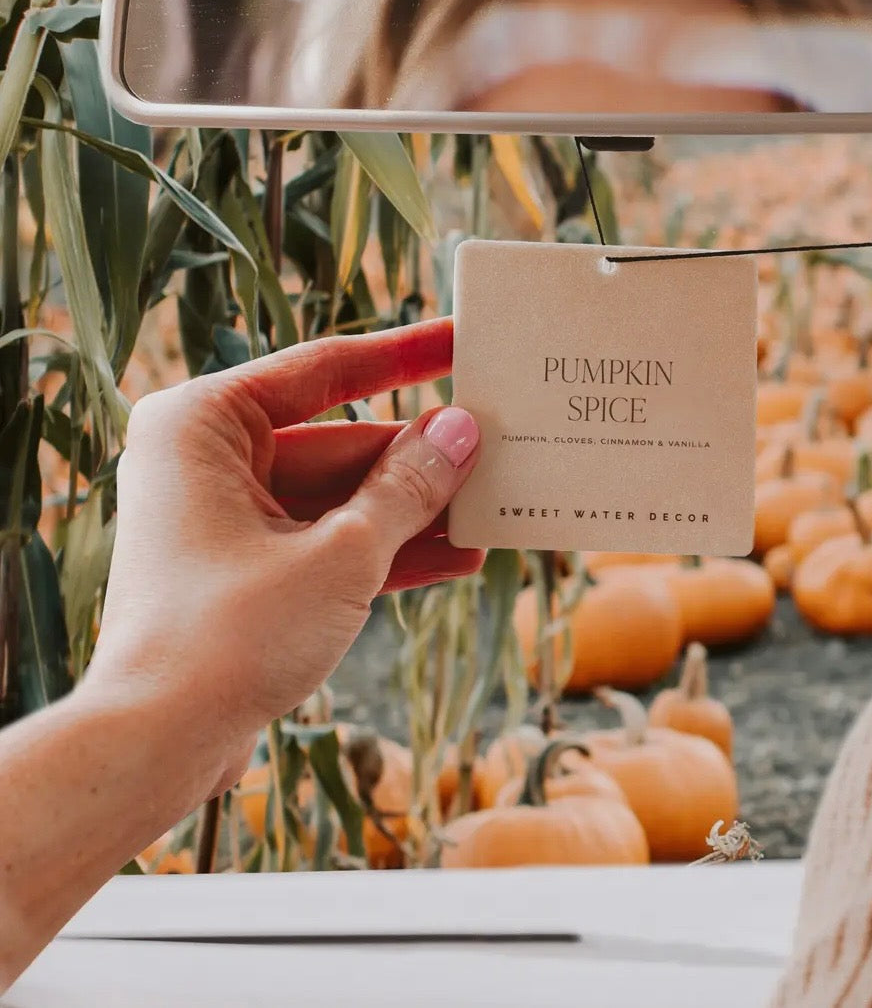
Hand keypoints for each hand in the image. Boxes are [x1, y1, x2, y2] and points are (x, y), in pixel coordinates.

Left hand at [80, 318, 482, 792]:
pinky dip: (384, 552)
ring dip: (414, 512)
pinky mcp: (244, 572)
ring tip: (493, 509)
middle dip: (421, 460)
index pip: (323, 370)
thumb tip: (463, 431)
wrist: (156, 748)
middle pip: (341, 444)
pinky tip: (457, 557)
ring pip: (340, 500)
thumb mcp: (341, 554)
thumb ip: (408, 488)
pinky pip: (326, 544)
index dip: (403, 354)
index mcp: (202, 425)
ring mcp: (224, 520)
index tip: (460, 339)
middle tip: (499, 449)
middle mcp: (206, 462)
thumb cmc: (227, 637)